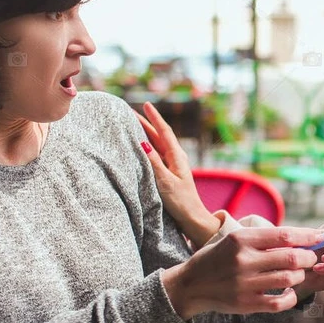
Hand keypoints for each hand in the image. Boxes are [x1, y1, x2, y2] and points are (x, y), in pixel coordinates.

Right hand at [137, 102, 219, 243]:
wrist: (192, 217)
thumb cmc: (180, 201)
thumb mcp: (165, 182)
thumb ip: (154, 163)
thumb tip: (143, 143)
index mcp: (177, 157)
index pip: (164, 132)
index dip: (154, 118)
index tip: (146, 105)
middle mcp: (176, 158)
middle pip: (160, 135)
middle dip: (147, 123)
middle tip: (131, 112)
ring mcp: (173, 165)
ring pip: (158, 144)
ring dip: (147, 133)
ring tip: (134, 124)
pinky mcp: (170, 173)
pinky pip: (157, 154)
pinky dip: (148, 146)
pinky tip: (142, 145)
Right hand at [162, 225, 323, 317]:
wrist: (190, 285)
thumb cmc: (217, 258)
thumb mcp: (233, 240)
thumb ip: (262, 239)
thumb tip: (300, 238)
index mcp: (241, 239)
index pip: (284, 235)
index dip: (308, 236)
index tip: (321, 237)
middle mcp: (243, 260)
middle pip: (292, 258)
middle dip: (308, 258)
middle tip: (310, 258)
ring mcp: (245, 284)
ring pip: (289, 279)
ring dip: (300, 276)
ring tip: (297, 274)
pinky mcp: (246, 304)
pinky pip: (280, 302)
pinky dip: (291, 297)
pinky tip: (289, 292)